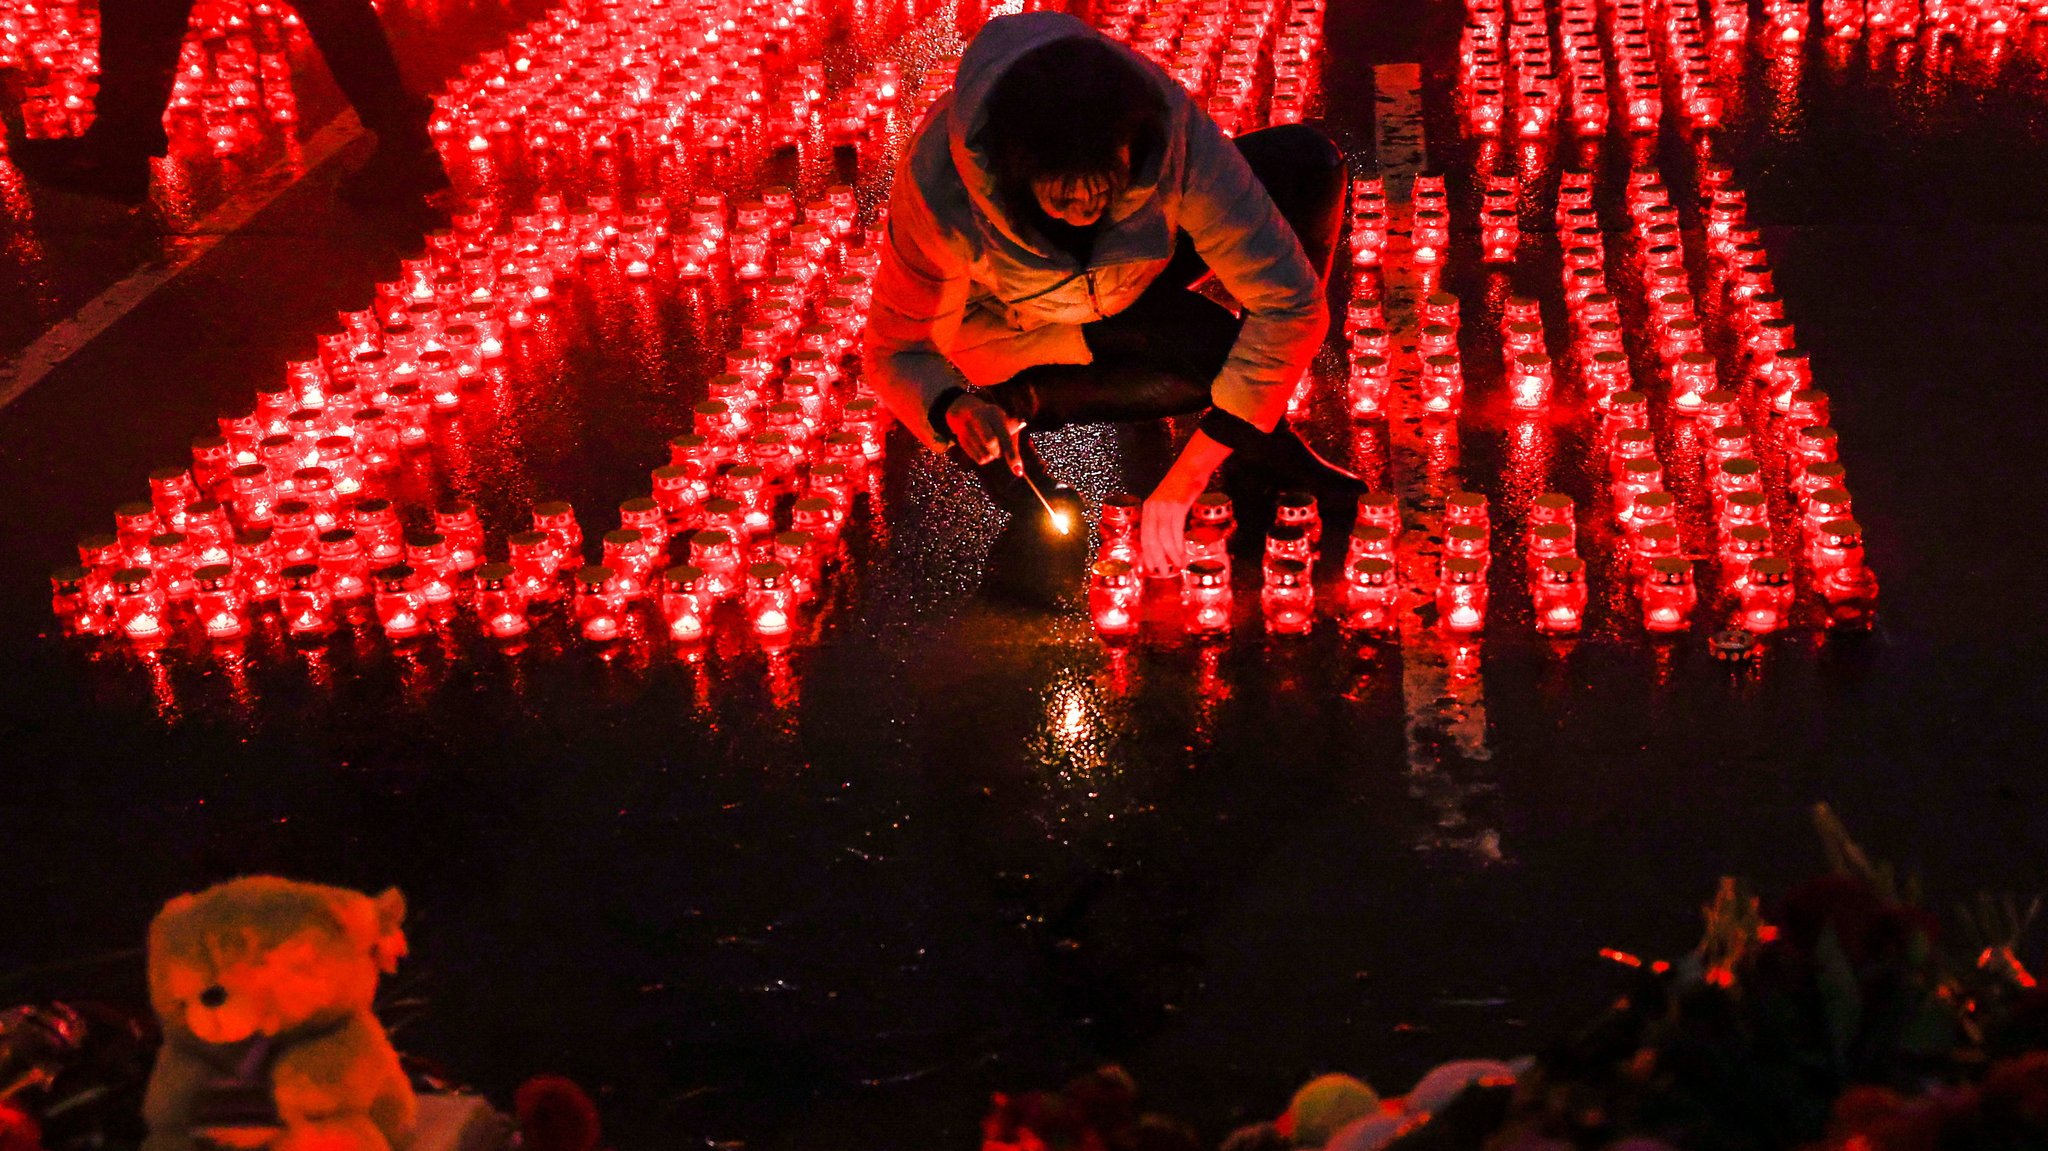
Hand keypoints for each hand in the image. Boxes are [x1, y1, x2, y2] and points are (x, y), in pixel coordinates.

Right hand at [945, 393, 1023, 473]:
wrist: (965, 411)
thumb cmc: (993, 421)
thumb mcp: (1005, 423)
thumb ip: (1013, 439)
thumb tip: (1018, 469)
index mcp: (994, 414)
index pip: (1005, 437)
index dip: (1012, 455)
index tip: (1019, 472)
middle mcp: (979, 418)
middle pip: (992, 445)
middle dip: (998, 452)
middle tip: (998, 447)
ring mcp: (967, 428)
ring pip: (985, 457)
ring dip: (991, 455)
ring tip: (987, 442)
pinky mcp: (961, 439)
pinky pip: (978, 459)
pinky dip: (983, 457)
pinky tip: (980, 445)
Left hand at [1139, 430, 1235, 576]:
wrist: (1191, 468)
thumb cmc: (1181, 486)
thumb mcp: (1167, 502)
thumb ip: (1163, 519)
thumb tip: (1166, 540)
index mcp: (1148, 509)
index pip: (1144, 536)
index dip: (1147, 553)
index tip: (1150, 567)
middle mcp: (1153, 508)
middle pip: (1151, 539)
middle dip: (1156, 558)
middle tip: (1162, 572)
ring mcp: (1164, 507)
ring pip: (1163, 537)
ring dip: (1170, 554)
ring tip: (1176, 565)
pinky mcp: (1177, 506)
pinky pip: (1175, 530)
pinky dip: (1178, 544)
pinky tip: (1182, 553)